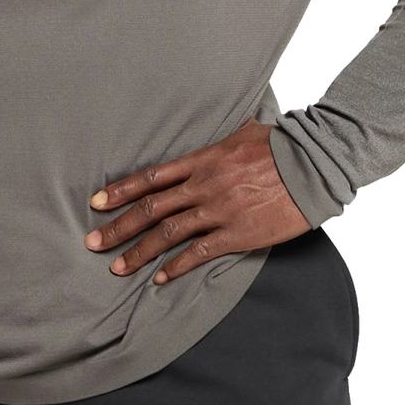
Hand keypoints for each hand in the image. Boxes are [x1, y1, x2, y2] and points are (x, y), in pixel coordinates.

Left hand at [84, 117, 309, 284]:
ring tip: (117, 267)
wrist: (311, 165)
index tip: (98, 202)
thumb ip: (225, 138)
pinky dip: (177, 266)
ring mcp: (218, 210)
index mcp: (202, 160)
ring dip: (139, 251)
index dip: (122, 190)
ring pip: (168, 234)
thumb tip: (227, 127)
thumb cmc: (280, 145)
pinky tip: (160, 278)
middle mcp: (203, 185)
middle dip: (119, 226)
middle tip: (93, 242)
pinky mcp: (236, 233)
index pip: (152, 177)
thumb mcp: (245, 131)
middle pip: (151, 208)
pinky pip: (199, 253)